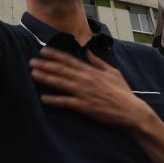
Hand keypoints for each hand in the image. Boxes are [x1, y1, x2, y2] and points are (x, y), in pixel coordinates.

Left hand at [29, 47, 152, 129]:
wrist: (131, 112)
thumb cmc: (123, 93)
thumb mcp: (113, 72)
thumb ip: (98, 62)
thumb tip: (87, 52)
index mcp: (91, 71)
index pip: (70, 60)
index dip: (55, 54)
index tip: (43, 50)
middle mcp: (85, 80)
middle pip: (61, 70)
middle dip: (45, 64)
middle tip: (31, 61)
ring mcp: (84, 93)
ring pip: (61, 83)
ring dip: (46, 78)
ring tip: (33, 74)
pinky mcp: (84, 107)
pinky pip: (66, 102)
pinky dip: (54, 100)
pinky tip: (43, 98)